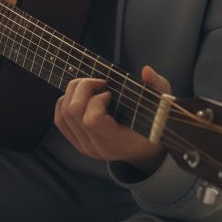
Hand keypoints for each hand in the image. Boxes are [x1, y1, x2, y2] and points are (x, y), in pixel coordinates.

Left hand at [55, 65, 171, 173]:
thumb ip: (158, 87)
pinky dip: (65, 102)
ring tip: (91, 88)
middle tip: (98, 83)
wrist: (144, 150)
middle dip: (82, 88)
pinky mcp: (76, 143)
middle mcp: (98, 147)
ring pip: (64, 113)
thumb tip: (146, 71)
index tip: (110, 93)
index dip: (96, 100)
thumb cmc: (154, 124)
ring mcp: (85, 147)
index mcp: (119, 142)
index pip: (92, 120)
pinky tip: (80, 96)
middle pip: (73, 112)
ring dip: (73, 92)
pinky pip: (59, 119)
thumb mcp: (162, 105)